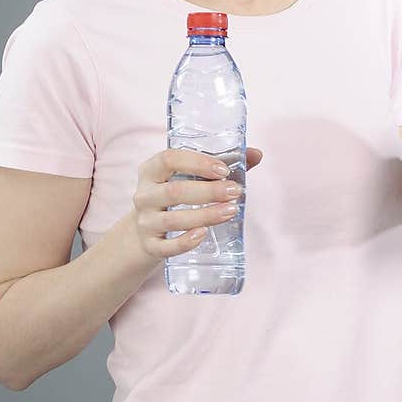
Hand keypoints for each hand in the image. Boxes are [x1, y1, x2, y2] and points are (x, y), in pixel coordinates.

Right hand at [132, 146, 262, 259]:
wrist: (146, 233)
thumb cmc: (176, 197)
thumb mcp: (190, 178)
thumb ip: (222, 164)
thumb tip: (257, 154)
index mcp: (151, 171)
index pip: (169, 159)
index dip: (197, 163)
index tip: (224, 170)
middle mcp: (144, 195)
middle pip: (174, 191)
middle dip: (208, 191)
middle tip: (235, 192)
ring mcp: (145, 222)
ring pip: (173, 220)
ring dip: (205, 215)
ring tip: (231, 211)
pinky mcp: (150, 246)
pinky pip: (166, 247)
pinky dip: (185, 242)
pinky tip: (203, 234)